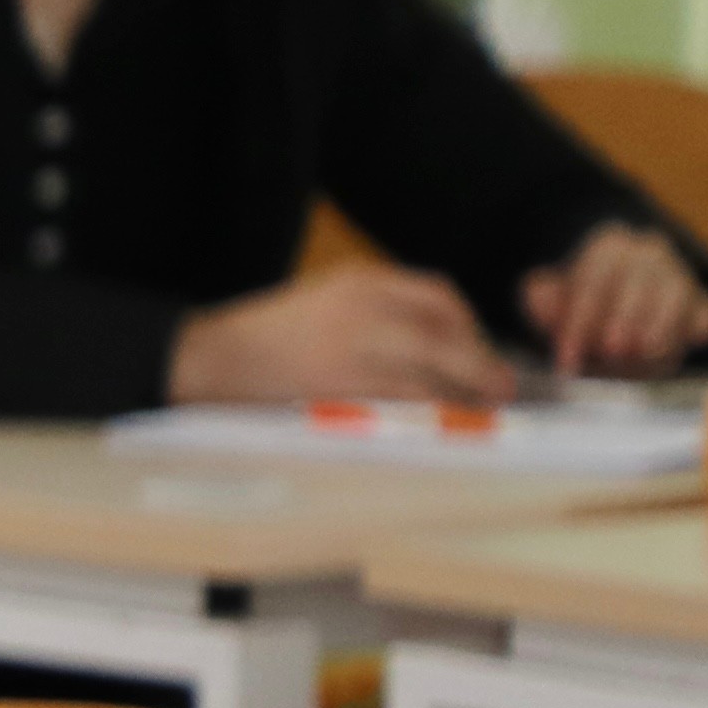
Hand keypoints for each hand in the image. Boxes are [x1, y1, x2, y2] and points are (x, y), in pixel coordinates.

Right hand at [169, 260, 513, 409]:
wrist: (206, 357)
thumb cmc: (261, 341)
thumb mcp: (322, 305)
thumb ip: (371, 317)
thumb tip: (430, 347)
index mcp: (359, 280)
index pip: (437, 296)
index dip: (468, 327)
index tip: (475, 352)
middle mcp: (366, 304)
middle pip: (448, 332)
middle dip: (481, 364)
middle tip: (501, 390)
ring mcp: (358, 342)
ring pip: (438, 367)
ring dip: (468, 392)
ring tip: (484, 413)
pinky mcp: (348, 381)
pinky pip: (411, 397)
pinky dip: (438, 413)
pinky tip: (447, 426)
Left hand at [522, 220, 707, 379]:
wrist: (615, 319)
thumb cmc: (579, 310)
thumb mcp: (550, 303)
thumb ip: (541, 298)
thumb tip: (539, 295)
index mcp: (609, 245)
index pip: (593, 277)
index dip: (579, 320)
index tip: (567, 357)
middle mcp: (650, 253)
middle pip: (638, 281)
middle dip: (623, 318)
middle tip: (609, 351)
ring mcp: (681, 276)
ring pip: (677, 294)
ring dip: (658, 326)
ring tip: (639, 355)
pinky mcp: (704, 305)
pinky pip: (707, 313)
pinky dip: (697, 327)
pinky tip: (685, 344)